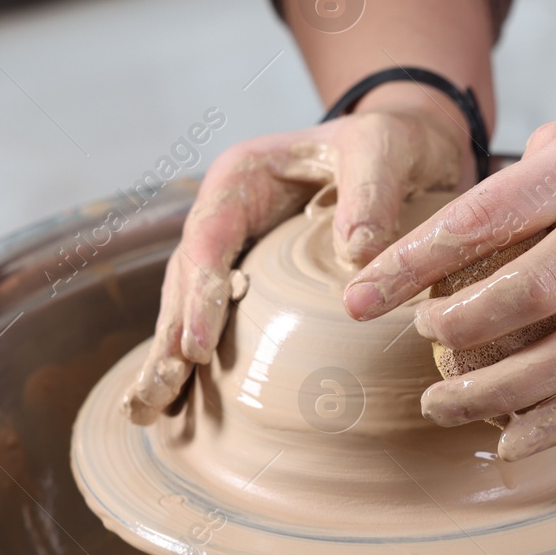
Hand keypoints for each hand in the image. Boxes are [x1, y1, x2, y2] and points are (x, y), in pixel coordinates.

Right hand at [125, 101, 465, 422]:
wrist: (408, 149)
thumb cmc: (390, 144)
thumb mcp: (383, 151)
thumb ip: (370, 195)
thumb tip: (355, 255)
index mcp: (242, 177)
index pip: (209, 239)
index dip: (200, 295)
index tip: (201, 348)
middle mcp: (228, 214)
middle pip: (186, 279)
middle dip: (170, 337)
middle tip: (159, 393)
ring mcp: (238, 248)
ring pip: (192, 305)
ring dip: (172, 356)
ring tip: (147, 410)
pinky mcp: (258, 279)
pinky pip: (224, 320)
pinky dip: (201, 361)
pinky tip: (182, 405)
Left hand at [342, 99, 555, 459]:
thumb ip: (524, 180)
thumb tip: (447, 241)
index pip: (486, 217)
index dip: (416, 263)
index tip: (361, 297)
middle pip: (534, 291)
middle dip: (460, 327)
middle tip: (420, 338)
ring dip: (501, 390)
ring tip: (442, 403)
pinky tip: (515, 435)